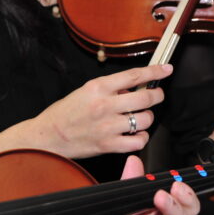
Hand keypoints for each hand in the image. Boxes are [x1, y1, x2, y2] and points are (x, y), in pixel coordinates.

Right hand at [25, 64, 172, 157]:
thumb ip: (110, 89)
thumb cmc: (65, 113)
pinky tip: (135, 135)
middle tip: (156, 96)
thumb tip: (133, 88)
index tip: (166, 69)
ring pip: (144, 120)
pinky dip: (141, 138)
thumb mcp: (85, 91)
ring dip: (147, 118)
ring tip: (139, 118)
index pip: (134, 76)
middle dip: (157, 96)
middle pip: (145, 98)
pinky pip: (137, 142)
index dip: (155, 72)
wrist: (47, 136)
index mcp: (98, 87)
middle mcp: (105, 105)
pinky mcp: (108, 145)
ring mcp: (108, 126)